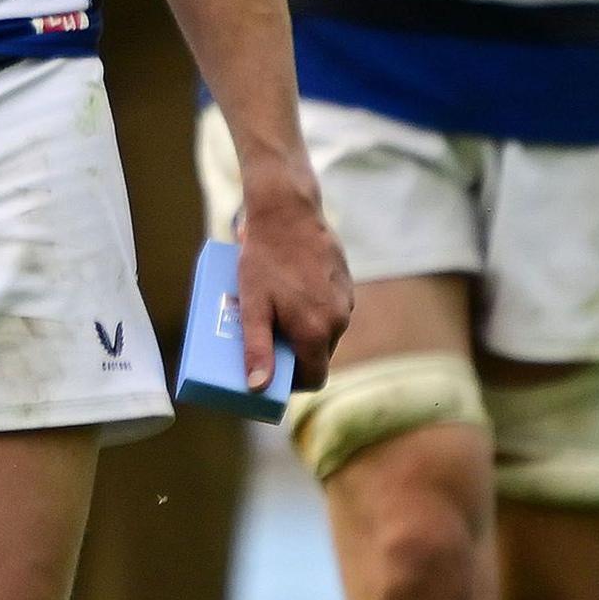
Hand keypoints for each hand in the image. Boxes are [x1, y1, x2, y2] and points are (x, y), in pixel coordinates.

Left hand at [232, 177, 350, 390]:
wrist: (287, 211)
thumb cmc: (264, 259)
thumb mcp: (253, 306)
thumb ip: (257, 349)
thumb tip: (258, 388)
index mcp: (317, 331)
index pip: (314, 379)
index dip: (292, 383)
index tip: (270, 373)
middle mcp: (338, 319)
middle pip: (318, 355)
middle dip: (293, 353)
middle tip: (263, 337)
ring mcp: (345, 300)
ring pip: (324, 330)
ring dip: (301, 329)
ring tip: (272, 310)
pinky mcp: (345, 283)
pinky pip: (329, 308)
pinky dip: (310, 309)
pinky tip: (287, 290)